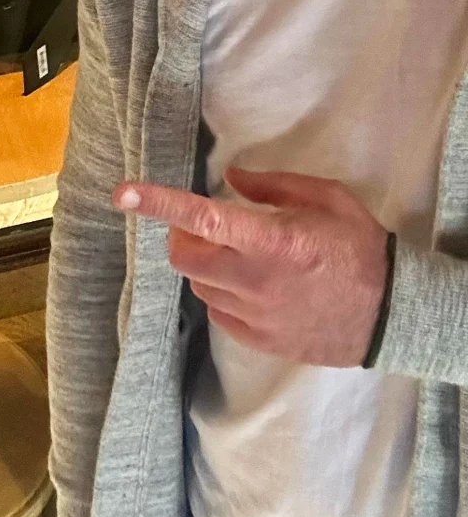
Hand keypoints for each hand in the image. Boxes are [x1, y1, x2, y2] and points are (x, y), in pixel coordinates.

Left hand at [113, 168, 389, 366]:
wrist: (393, 314)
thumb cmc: (360, 247)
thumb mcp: (326, 198)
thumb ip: (274, 185)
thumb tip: (232, 176)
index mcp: (270, 239)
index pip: (200, 217)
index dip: (157, 203)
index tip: (122, 193)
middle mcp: (255, 279)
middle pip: (183, 258)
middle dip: (181, 237)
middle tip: (202, 226)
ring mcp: (256, 315)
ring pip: (199, 286)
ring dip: (204, 265)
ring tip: (235, 254)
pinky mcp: (261, 340)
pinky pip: (219, 313)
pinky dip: (221, 293)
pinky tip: (248, 283)